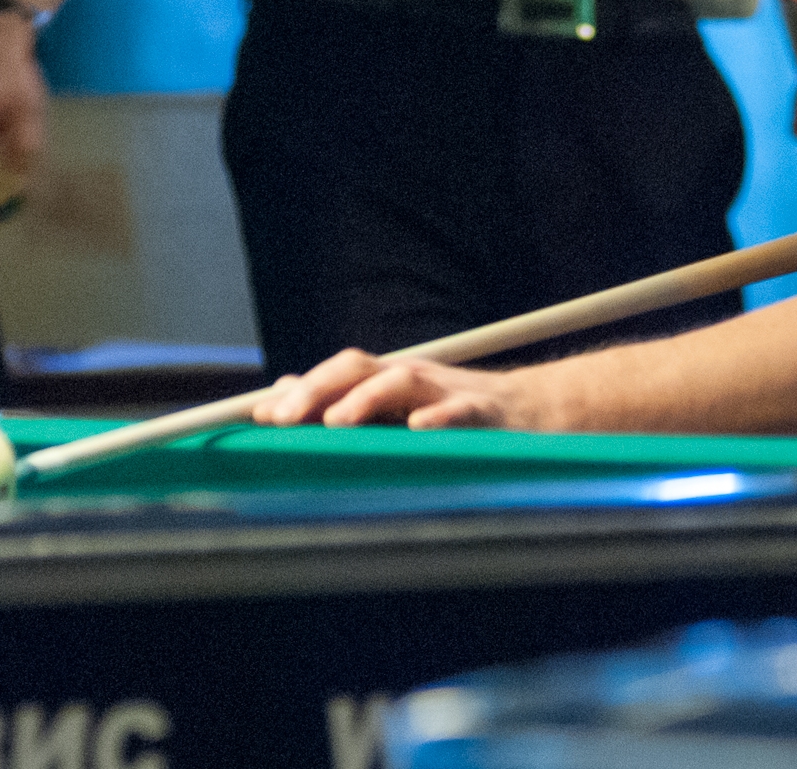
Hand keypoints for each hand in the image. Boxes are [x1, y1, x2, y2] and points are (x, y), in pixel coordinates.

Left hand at [255, 349, 519, 429]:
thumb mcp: (398, 410)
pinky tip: (419, 429)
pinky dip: (440, 417)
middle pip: (360, 367)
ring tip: (336, 423)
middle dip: (317, 390)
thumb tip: (278, 397)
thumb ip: (342, 403)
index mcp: (391, 381)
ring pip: (404, 380)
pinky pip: (463, 410)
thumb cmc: (458, 414)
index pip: (339, 373)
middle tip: (281, 421)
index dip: (299, 390)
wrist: (536, 412)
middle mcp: (415, 378)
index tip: (259, 418)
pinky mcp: (487, 413)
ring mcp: (450, 391)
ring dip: (366, 399)